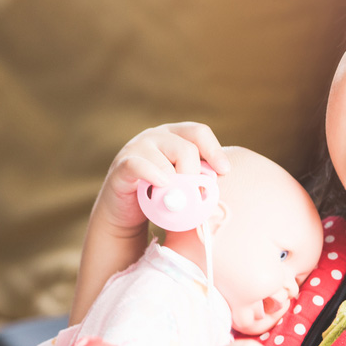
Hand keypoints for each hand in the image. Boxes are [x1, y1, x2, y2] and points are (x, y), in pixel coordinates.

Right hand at [93, 122, 230, 237]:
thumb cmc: (158, 196)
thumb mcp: (182, 184)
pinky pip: (139, 166)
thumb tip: (214, 184)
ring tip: (177, 201)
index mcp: (174, 136)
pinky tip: (162, 186)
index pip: (199, 132)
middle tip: (195, 196)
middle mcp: (156, 136)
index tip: (224, 171)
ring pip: (165, 161)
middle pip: (186, 149)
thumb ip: (197, 179)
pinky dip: (154, 176)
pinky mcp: (122, 165)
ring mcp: (137, 148)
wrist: (125, 212)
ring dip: (175, 185)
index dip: (214, 151)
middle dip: (194, 175)